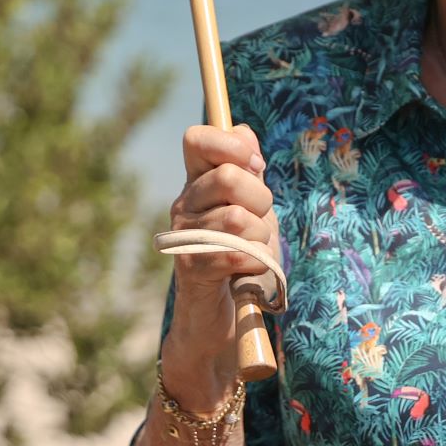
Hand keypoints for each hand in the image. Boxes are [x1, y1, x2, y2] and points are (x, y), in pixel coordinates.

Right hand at [170, 122, 278, 308]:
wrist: (228, 313)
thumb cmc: (244, 252)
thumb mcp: (253, 205)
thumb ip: (249, 169)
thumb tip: (243, 132)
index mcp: (197, 182)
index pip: (197, 139)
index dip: (231, 146)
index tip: (256, 166)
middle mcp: (183, 204)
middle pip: (229, 177)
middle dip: (261, 200)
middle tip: (259, 221)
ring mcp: (183, 236)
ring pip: (238, 218)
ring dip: (261, 237)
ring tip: (253, 249)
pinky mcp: (191, 269)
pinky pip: (238, 253)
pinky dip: (256, 261)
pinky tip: (250, 268)